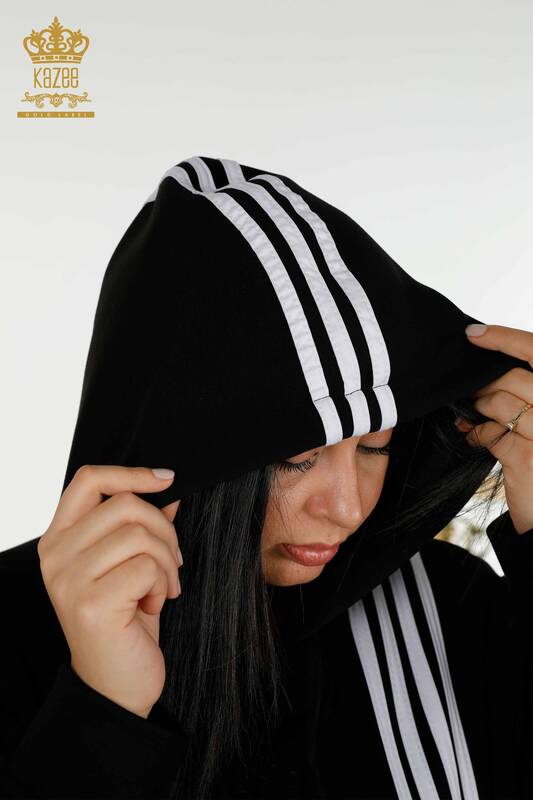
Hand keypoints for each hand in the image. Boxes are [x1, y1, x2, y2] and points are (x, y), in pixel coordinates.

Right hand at [37, 465, 182, 717]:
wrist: (116, 685)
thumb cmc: (125, 621)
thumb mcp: (130, 565)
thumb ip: (141, 526)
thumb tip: (167, 489)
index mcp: (59, 539)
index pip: (89, 479)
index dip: (132, 472)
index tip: (167, 479)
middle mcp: (55, 555)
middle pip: (126, 504)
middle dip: (165, 530)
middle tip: (173, 563)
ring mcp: (68, 579)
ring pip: (140, 535)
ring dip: (168, 562)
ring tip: (163, 588)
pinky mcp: (90, 603)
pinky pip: (147, 567)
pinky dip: (163, 585)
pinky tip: (152, 607)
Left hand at [457, 323, 532, 534]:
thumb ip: (526, 397)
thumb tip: (491, 368)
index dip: (506, 338)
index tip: (475, 333)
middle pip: (516, 378)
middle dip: (486, 382)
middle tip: (471, 392)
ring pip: (500, 403)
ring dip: (479, 408)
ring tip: (473, 416)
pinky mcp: (529, 459)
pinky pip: (491, 433)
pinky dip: (476, 434)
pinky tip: (473, 438)